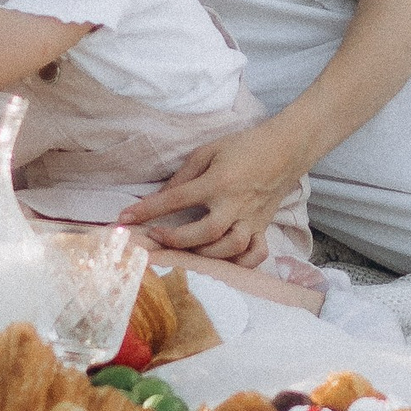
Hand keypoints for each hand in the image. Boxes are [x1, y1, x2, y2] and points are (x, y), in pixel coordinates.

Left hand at [118, 122, 307, 265]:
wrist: (286, 148)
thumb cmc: (244, 146)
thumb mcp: (209, 151)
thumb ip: (184, 175)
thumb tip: (162, 196)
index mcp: (218, 182)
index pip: (176, 199)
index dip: (147, 209)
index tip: (124, 218)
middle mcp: (234, 204)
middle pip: (204, 232)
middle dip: (176, 239)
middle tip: (156, 236)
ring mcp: (251, 219)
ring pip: (229, 248)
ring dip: (204, 253)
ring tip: (186, 249)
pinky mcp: (263, 228)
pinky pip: (256, 254)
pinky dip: (240, 264)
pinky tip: (223, 262)